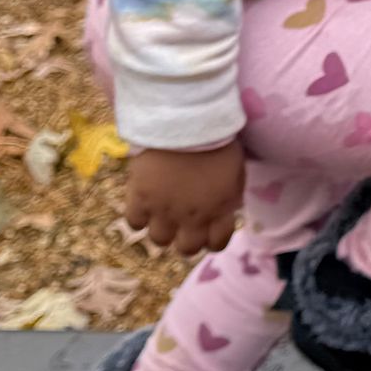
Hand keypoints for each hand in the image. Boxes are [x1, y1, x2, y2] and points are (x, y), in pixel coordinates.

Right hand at [126, 142, 245, 255]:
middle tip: (183, 223)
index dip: (212, 239)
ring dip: (162, 228)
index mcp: (220, 210)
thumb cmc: (218, 140)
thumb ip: (229, 196)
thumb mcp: (236, 172)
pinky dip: (138, 216)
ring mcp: (164, 211)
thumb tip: (225, 210)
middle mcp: (192, 218)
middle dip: (186, 238)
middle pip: (187, 249)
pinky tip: (143, 203)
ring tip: (162, 212)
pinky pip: (134, 222)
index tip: (207, 230)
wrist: (187, 122)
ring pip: (160, 239)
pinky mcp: (140, 198)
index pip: (217, 243)